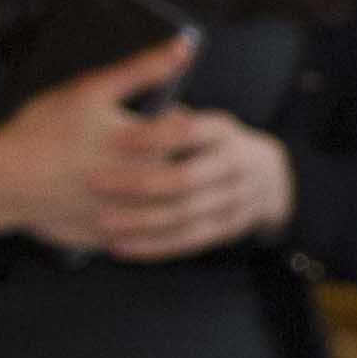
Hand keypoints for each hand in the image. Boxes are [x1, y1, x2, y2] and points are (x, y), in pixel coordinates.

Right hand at [0, 38, 198, 250]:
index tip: (160, 117)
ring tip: (129, 173)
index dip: (176, 119)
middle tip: (142, 147)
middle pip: (182, 170)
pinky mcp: (108, 238)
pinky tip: (112, 201)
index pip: (191, 132)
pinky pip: (135, 234)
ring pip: (163, 207)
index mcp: (150, 148)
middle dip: (168, 155)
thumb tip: (185, 44)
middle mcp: (147, 186)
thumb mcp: (93, 90)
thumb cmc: (43, 130)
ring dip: (156, 190)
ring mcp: (128, 217)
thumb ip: (143, 68)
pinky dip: (131, 217)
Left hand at [87, 107, 295, 260]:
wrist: (263, 175)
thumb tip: (128, 111)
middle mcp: (237, 165)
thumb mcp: (193, 118)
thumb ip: (163, 115)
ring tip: (99, 222)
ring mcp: (238, 200)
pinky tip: (118, 246)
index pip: (189, 132)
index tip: (111, 140)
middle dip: (137, 182)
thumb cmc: (205, 142)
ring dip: (140, 221)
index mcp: (224, 132)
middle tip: (93, 182)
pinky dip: (152, 245)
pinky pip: (188, 241)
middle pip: (186, 178)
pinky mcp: (230, 228)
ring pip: (185, 215)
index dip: (152, 136)